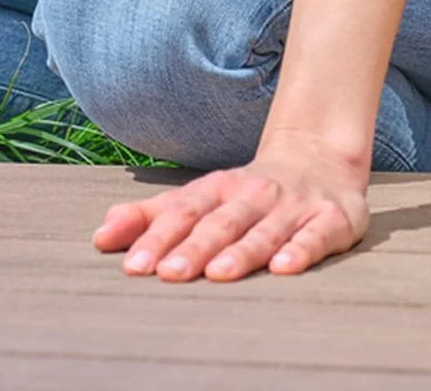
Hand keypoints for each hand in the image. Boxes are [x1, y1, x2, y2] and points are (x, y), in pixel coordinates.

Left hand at [91, 130, 370, 281]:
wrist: (321, 157)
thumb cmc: (249, 191)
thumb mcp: (201, 196)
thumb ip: (152, 216)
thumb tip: (100, 236)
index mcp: (219, 189)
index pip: (184, 211)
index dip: (158, 237)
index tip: (133, 265)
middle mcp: (253, 194)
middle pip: (220, 222)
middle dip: (194, 247)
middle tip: (167, 274)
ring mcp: (293, 206)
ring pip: (264, 230)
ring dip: (241, 252)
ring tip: (218, 273)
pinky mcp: (330, 219)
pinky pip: (315, 236)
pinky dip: (300, 250)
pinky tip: (284, 267)